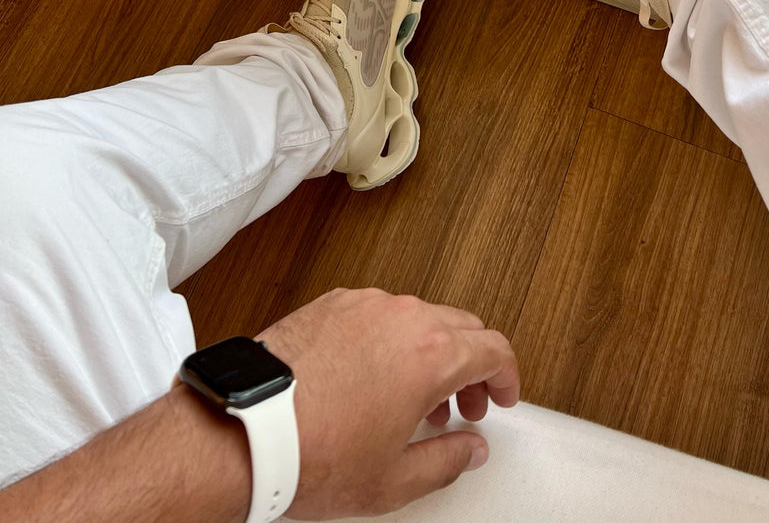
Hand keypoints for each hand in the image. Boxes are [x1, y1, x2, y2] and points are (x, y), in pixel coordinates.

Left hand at [257, 288, 519, 518]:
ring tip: (412, 397)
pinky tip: (372, 376)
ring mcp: (366, 305)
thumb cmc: (313, 453)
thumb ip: (447, 461)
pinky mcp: (333, 303)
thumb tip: (469, 449)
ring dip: (431, 351)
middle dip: (472, 367)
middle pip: (462, 327)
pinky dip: (391, 338)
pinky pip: (379, 313)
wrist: (247, 431)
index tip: (503, 396)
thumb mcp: (394, 480)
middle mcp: (403, 317)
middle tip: (462, 406)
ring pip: (420, 316)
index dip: (507, 376)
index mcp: (431, 354)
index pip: (494, 348)